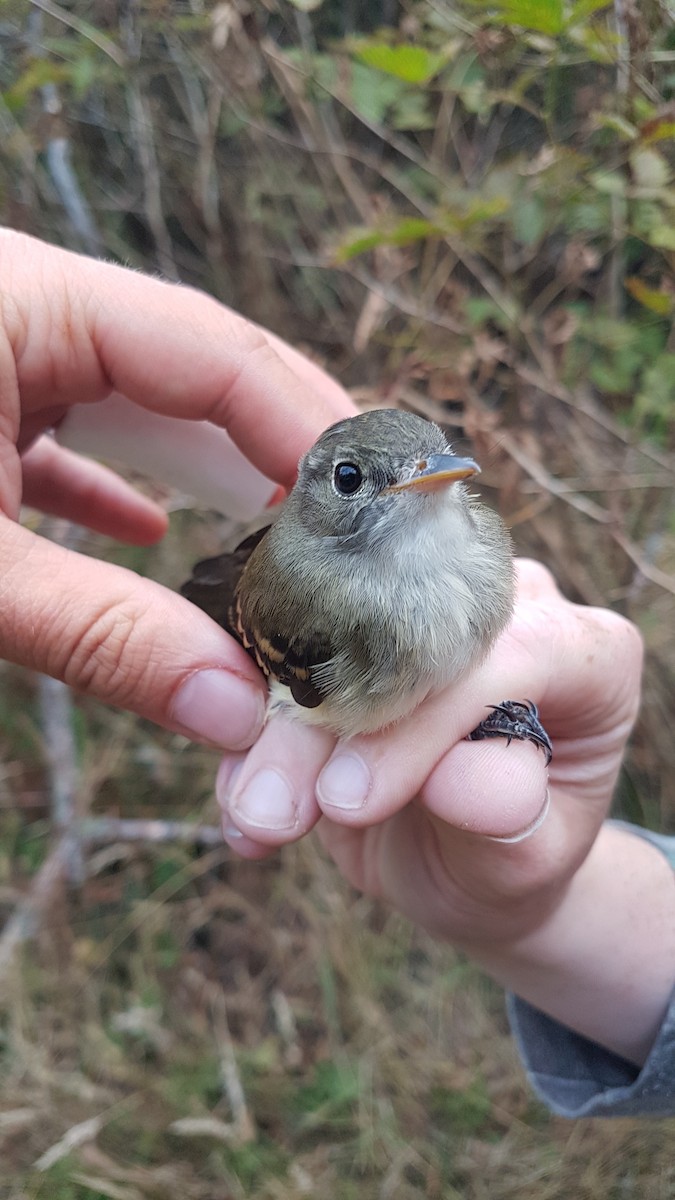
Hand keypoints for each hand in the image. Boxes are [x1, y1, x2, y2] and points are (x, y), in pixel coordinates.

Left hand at [0, 230, 353, 745]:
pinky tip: (149, 542)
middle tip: (355, 535)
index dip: (306, 427)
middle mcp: (21, 311)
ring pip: (131, 406)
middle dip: (273, 454)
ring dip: (201, 478)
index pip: (210, 349)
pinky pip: (63, 435)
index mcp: (23, 302)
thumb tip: (234, 715)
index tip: (385, 505)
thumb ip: (96, 635)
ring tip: (280, 545)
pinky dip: (112, 493)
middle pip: (189, 370)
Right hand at [218, 561, 674, 1063]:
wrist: (462, 866)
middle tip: (271, 812)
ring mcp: (421, 604)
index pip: (501, 656)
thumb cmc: (511, 861)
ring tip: (254, 816)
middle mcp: (504, 607)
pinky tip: (246, 803)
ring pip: (325, 637)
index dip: (420, 723)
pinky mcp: (350, 627)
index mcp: (582, 651)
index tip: (352, 801)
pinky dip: (250, 726)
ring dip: (273, 728)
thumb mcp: (525, 862)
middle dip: (322, 725)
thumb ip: (507, 819)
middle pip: (398, 633)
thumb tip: (464, 779)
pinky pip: (283, 653)